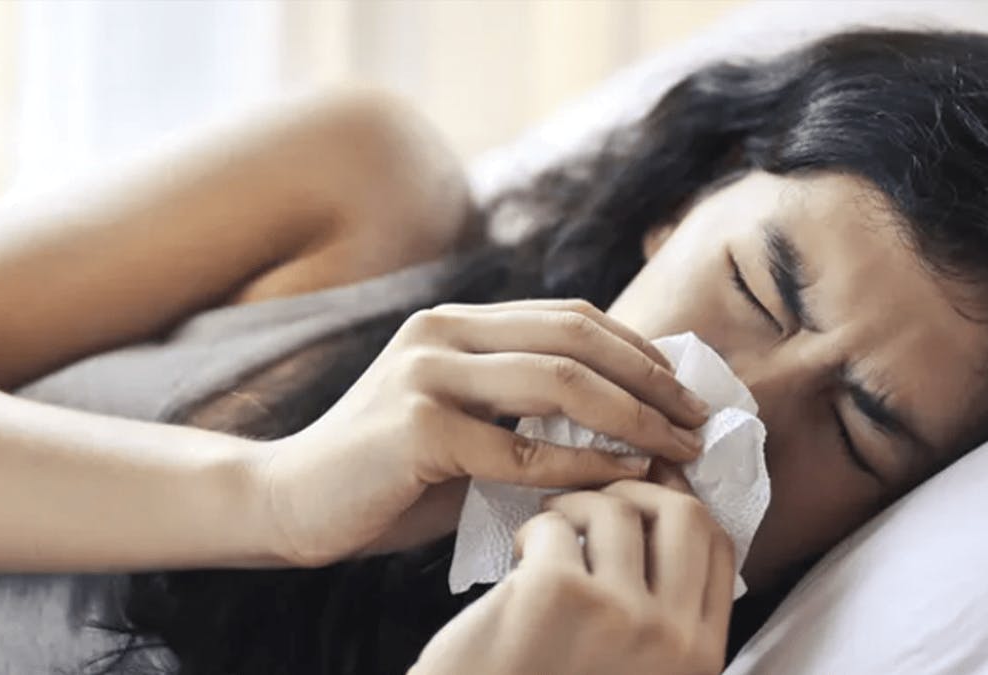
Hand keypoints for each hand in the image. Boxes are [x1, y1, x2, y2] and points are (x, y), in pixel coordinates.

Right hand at [255, 299, 708, 565]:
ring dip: (634, 416)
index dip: (638, 348)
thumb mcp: (462, 426)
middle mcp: (441, 333)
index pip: (569, 317)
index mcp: (454, 323)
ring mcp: (426, 375)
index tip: (684, 389)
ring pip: (558, 382)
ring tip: (680, 448)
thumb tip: (623, 425)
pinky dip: (585, 464)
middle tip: (699, 418)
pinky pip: (522, 449)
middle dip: (651, 378)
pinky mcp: (417, 428)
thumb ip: (523, 414)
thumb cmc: (386, 474)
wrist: (288, 501)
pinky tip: (624, 478)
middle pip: (575, 337)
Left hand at [412, 472, 735, 674]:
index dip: (679, 508)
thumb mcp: (636, 666)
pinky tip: (517, 564)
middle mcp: (673, 637)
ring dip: (573, 509)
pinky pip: (554, 526)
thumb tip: (670, 501)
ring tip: (545, 539)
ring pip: (615, 509)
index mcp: (700, 658)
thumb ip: (664, 613)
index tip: (642, 501)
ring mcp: (619, 614)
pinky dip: (531, 533)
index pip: (719, 547)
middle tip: (593, 507)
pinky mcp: (557, 593)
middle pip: (684, 514)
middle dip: (637, 493)